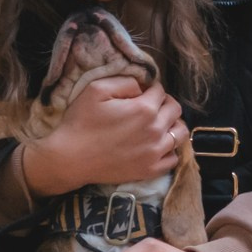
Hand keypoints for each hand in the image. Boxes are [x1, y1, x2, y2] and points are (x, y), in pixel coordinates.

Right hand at [22, 76, 182, 195]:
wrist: (71, 159)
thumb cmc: (81, 122)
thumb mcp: (96, 89)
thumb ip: (125, 81)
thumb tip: (142, 86)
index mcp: (145, 109)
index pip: (161, 91)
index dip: (151, 89)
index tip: (140, 93)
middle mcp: (156, 130)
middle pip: (175, 110)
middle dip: (164, 104)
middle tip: (149, 107)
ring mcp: (155, 153)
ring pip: (180, 133)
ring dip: (172, 125)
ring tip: (158, 125)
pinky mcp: (150, 170)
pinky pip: (174, 159)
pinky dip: (170, 150)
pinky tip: (157, 146)